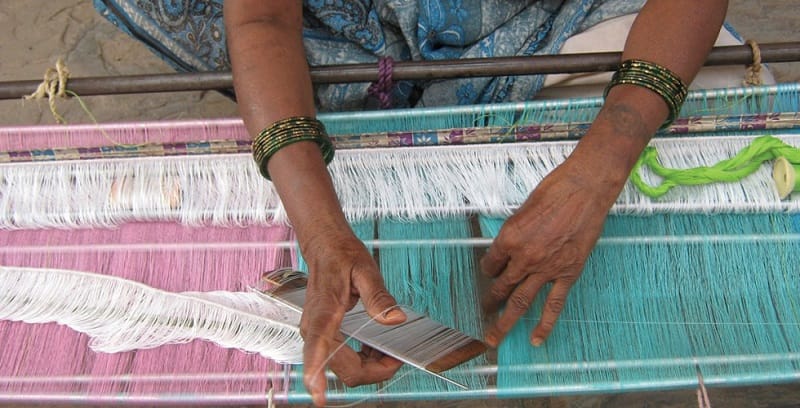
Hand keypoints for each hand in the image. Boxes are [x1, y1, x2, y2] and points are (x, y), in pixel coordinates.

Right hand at [299, 231, 406, 406]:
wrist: (325, 247)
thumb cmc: (341, 256)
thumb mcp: (365, 270)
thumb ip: (378, 296)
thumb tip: (394, 319)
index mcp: (323, 314)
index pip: (318, 350)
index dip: (318, 376)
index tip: (319, 398)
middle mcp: (315, 329)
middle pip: (343, 369)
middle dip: (372, 372)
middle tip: (396, 358)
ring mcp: (317, 334)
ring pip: (343, 368)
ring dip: (368, 366)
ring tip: (389, 351)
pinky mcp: (322, 335)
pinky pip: (342, 358)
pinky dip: (361, 359)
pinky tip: (375, 346)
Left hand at [480, 155, 621, 347]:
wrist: (586, 189)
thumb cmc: (555, 191)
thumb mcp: (523, 210)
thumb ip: (514, 233)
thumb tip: (509, 247)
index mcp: (509, 238)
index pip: (490, 263)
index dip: (487, 270)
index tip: (488, 274)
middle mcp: (524, 257)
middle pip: (501, 286)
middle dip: (489, 301)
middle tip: (482, 312)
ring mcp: (546, 268)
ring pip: (520, 302)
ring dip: (505, 321)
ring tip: (493, 337)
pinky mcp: (568, 273)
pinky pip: (553, 304)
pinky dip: (544, 324)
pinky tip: (535, 339)